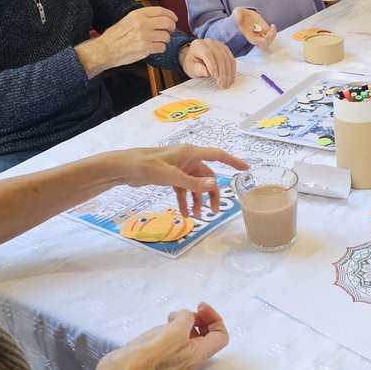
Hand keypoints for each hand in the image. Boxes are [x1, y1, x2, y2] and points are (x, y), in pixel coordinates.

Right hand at [93, 7, 178, 70]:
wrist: (106, 49)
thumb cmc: (116, 36)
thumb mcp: (128, 19)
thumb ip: (143, 17)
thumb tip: (159, 17)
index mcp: (138, 14)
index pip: (161, 11)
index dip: (170, 15)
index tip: (174, 18)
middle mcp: (142, 24)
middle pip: (167, 23)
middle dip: (172, 27)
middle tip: (170, 30)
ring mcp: (145, 36)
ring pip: (166, 36)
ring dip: (165, 40)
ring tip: (158, 41)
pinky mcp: (146, 48)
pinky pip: (162, 47)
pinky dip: (160, 48)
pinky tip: (154, 48)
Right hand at [102, 303, 228, 369]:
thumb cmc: (150, 353)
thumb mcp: (174, 330)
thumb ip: (187, 319)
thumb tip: (186, 317)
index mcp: (198, 354)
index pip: (221, 337)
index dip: (215, 318)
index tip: (200, 307)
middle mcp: (190, 359)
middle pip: (207, 336)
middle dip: (201, 319)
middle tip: (188, 311)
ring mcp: (176, 360)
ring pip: (190, 338)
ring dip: (186, 323)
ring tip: (172, 316)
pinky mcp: (162, 358)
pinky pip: (176, 341)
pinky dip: (174, 329)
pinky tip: (163, 324)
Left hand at [121, 144, 249, 216]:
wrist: (125, 168)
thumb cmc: (147, 166)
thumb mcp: (171, 176)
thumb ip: (192, 183)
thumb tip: (213, 185)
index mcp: (191, 153)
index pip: (218, 155)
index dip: (233, 162)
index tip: (246, 169)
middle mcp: (187, 159)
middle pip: (207, 176)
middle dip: (211, 194)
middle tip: (213, 211)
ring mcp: (179, 167)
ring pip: (195, 185)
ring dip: (197, 200)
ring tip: (197, 216)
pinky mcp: (170, 176)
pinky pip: (183, 189)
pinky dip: (184, 200)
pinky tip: (183, 212)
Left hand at [179, 38, 236, 87]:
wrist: (195, 58)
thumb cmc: (192, 63)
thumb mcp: (190, 68)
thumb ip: (197, 69)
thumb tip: (207, 72)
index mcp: (198, 45)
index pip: (207, 54)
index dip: (212, 66)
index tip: (215, 77)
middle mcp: (209, 42)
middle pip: (219, 56)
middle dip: (222, 72)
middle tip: (222, 84)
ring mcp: (218, 45)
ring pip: (227, 58)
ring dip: (228, 72)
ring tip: (227, 83)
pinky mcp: (225, 49)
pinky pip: (231, 59)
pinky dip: (232, 69)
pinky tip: (231, 78)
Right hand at [232, 6, 277, 47]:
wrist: (244, 14)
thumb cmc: (240, 14)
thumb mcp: (237, 12)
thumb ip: (237, 15)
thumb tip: (239, 20)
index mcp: (248, 35)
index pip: (257, 41)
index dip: (264, 39)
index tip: (268, 32)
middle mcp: (255, 37)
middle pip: (264, 43)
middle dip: (270, 38)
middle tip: (272, 29)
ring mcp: (260, 35)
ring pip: (268, 41)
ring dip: (273, 35)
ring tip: (273, 27)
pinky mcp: (264, 31)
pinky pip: (270, 36)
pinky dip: (273, 32)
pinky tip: (272, 26)